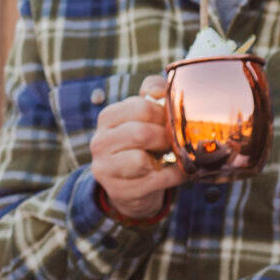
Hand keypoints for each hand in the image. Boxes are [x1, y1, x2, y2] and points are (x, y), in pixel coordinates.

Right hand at [89, 75, 184, 219]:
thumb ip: (153, 93)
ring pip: (140, 160)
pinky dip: (173, 176)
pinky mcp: (118, 190)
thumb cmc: (142, 144)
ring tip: (175, 156)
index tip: (174, 121)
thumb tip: (161, 89)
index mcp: (108, 117)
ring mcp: (105, 168)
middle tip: (178, 141)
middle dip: (166, 138)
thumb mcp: (143, 117)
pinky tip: (179, 172)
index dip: (165, 114)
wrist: (130, 184)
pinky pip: (153, 181)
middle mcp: (100, 142)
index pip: (140, 107)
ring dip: (166, 158)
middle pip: (141, 133)